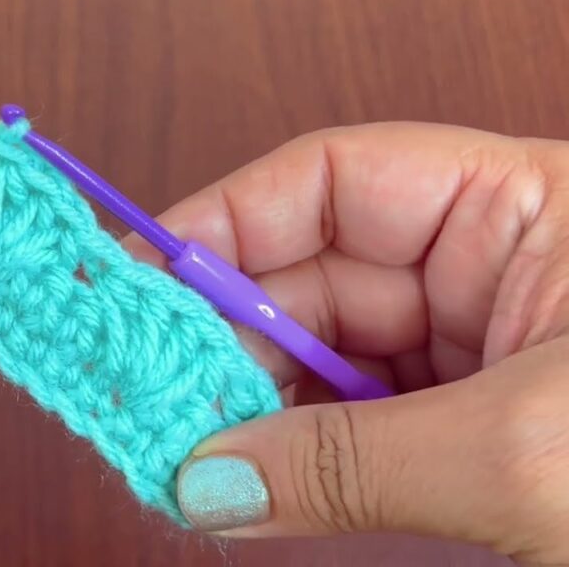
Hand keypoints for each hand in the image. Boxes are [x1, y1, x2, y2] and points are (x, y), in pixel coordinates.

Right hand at [124, 123, 568, 564]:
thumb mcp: (523, 451)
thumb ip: (356, 463)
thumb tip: (207, 482)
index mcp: (519, 210)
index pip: (336, 180)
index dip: (227, 222)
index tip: (138, 279)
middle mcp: (484, 269)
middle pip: (308, 278)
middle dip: (222, 338)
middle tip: (143, 393)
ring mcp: (471, 353)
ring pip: (317, 361)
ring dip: (246, 408)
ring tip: (179, 452)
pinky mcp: (459, 430)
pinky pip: (348, 427)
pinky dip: (290, 457)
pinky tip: (241, 482)